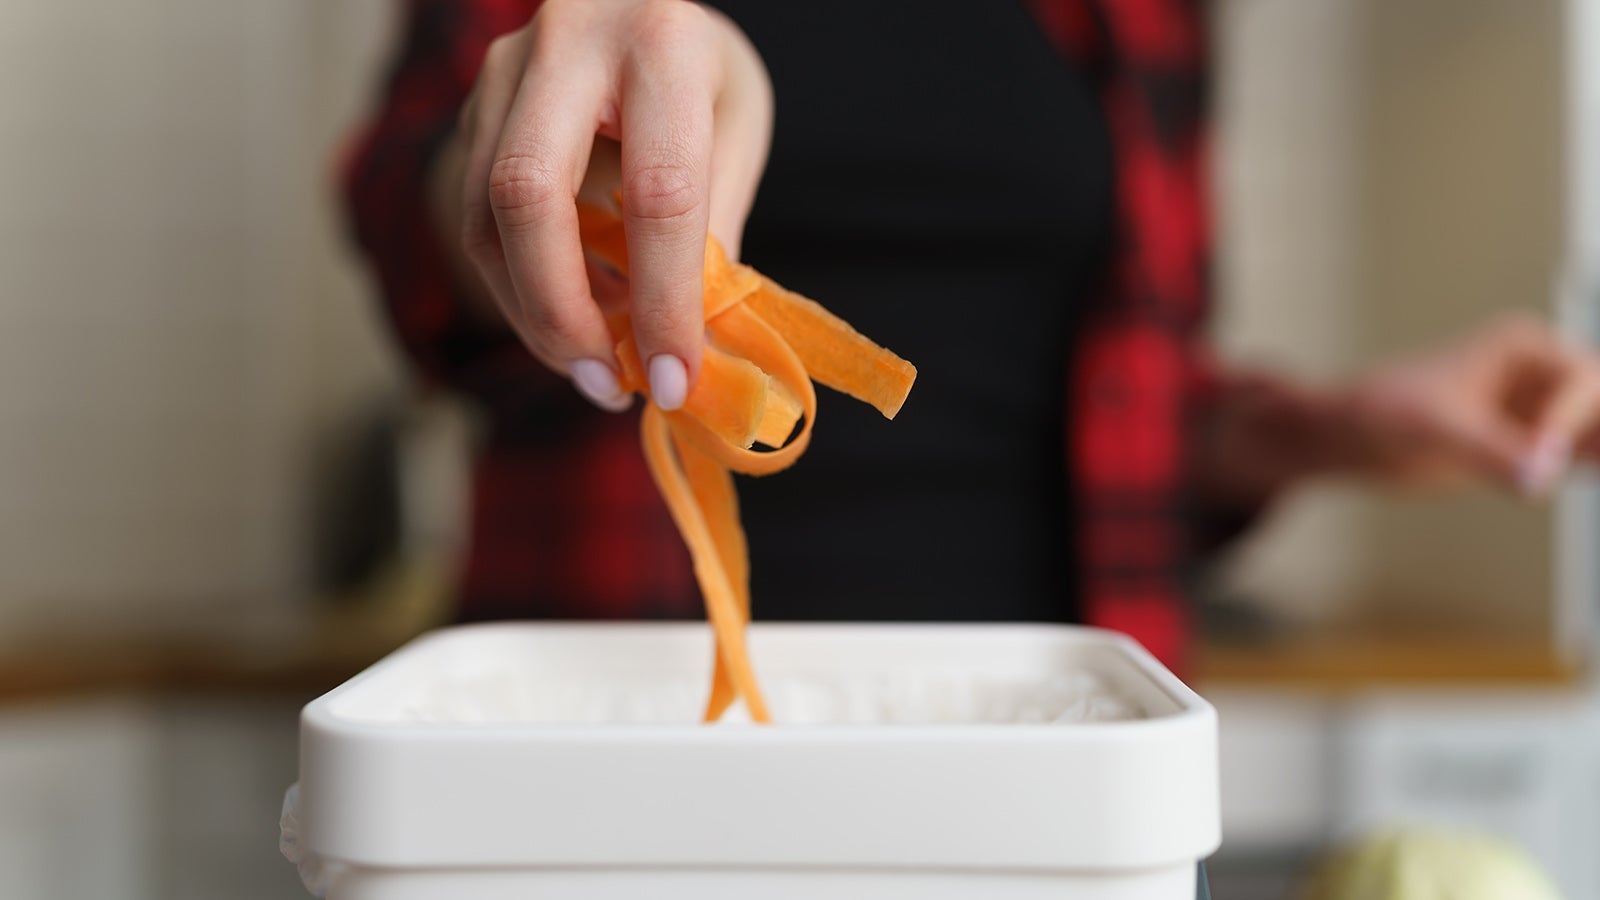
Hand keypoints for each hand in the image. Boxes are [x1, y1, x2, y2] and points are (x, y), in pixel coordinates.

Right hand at [452, 0, 771, 410]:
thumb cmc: (699, 72)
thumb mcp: (735, 129)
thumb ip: (714, 226)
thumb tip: (688, 344)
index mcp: (661, 42)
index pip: (658, 192)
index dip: (665, 299)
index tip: (674, 378)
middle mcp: (568, 42)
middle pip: (529, 195)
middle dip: (562, 310)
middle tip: (604, 382)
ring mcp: (504, 69)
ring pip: (487, 216)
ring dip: (536, 312)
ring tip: (593, 365)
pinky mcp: (474, 104)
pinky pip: (479, 216)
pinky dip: (521, 285)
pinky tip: (570, 317)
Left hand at [1341, 314, 1599, 493]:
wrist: (1350, 436)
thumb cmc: (1381, 413)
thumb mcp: (1435, 430)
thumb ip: (1489, 451)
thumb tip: (1541, 478)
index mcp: (1523, 347)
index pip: (1583, 380)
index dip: (1570, 421)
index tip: (1545, 460)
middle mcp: (1542, 375)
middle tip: (1594, 462)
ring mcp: (1541, 412)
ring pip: (1596, 433)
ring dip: (1599, 451)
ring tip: (1594, 471)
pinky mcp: (1532, 448)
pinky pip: (1581, 459)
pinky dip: (1592, 469)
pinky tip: (1591, 478)